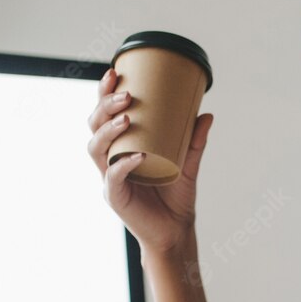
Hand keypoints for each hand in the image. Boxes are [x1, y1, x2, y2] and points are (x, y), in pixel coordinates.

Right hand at [87, 67, 214, 254]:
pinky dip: (123, 164)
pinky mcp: (115, 198)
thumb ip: (194, 140)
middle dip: (104, 106)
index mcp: (120, 147)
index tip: (115, 71)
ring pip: (95, 148)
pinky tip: (137, 155)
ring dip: (109, 130)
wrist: (176, 230)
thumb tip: (206, 113)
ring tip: (127, 117)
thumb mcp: (187, 162)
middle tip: (126, 94)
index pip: (104, 115)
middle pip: (93, 126)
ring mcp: (109, 179)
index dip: (104, 93)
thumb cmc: (176, 197)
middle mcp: (109, 160)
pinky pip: (113, 177)